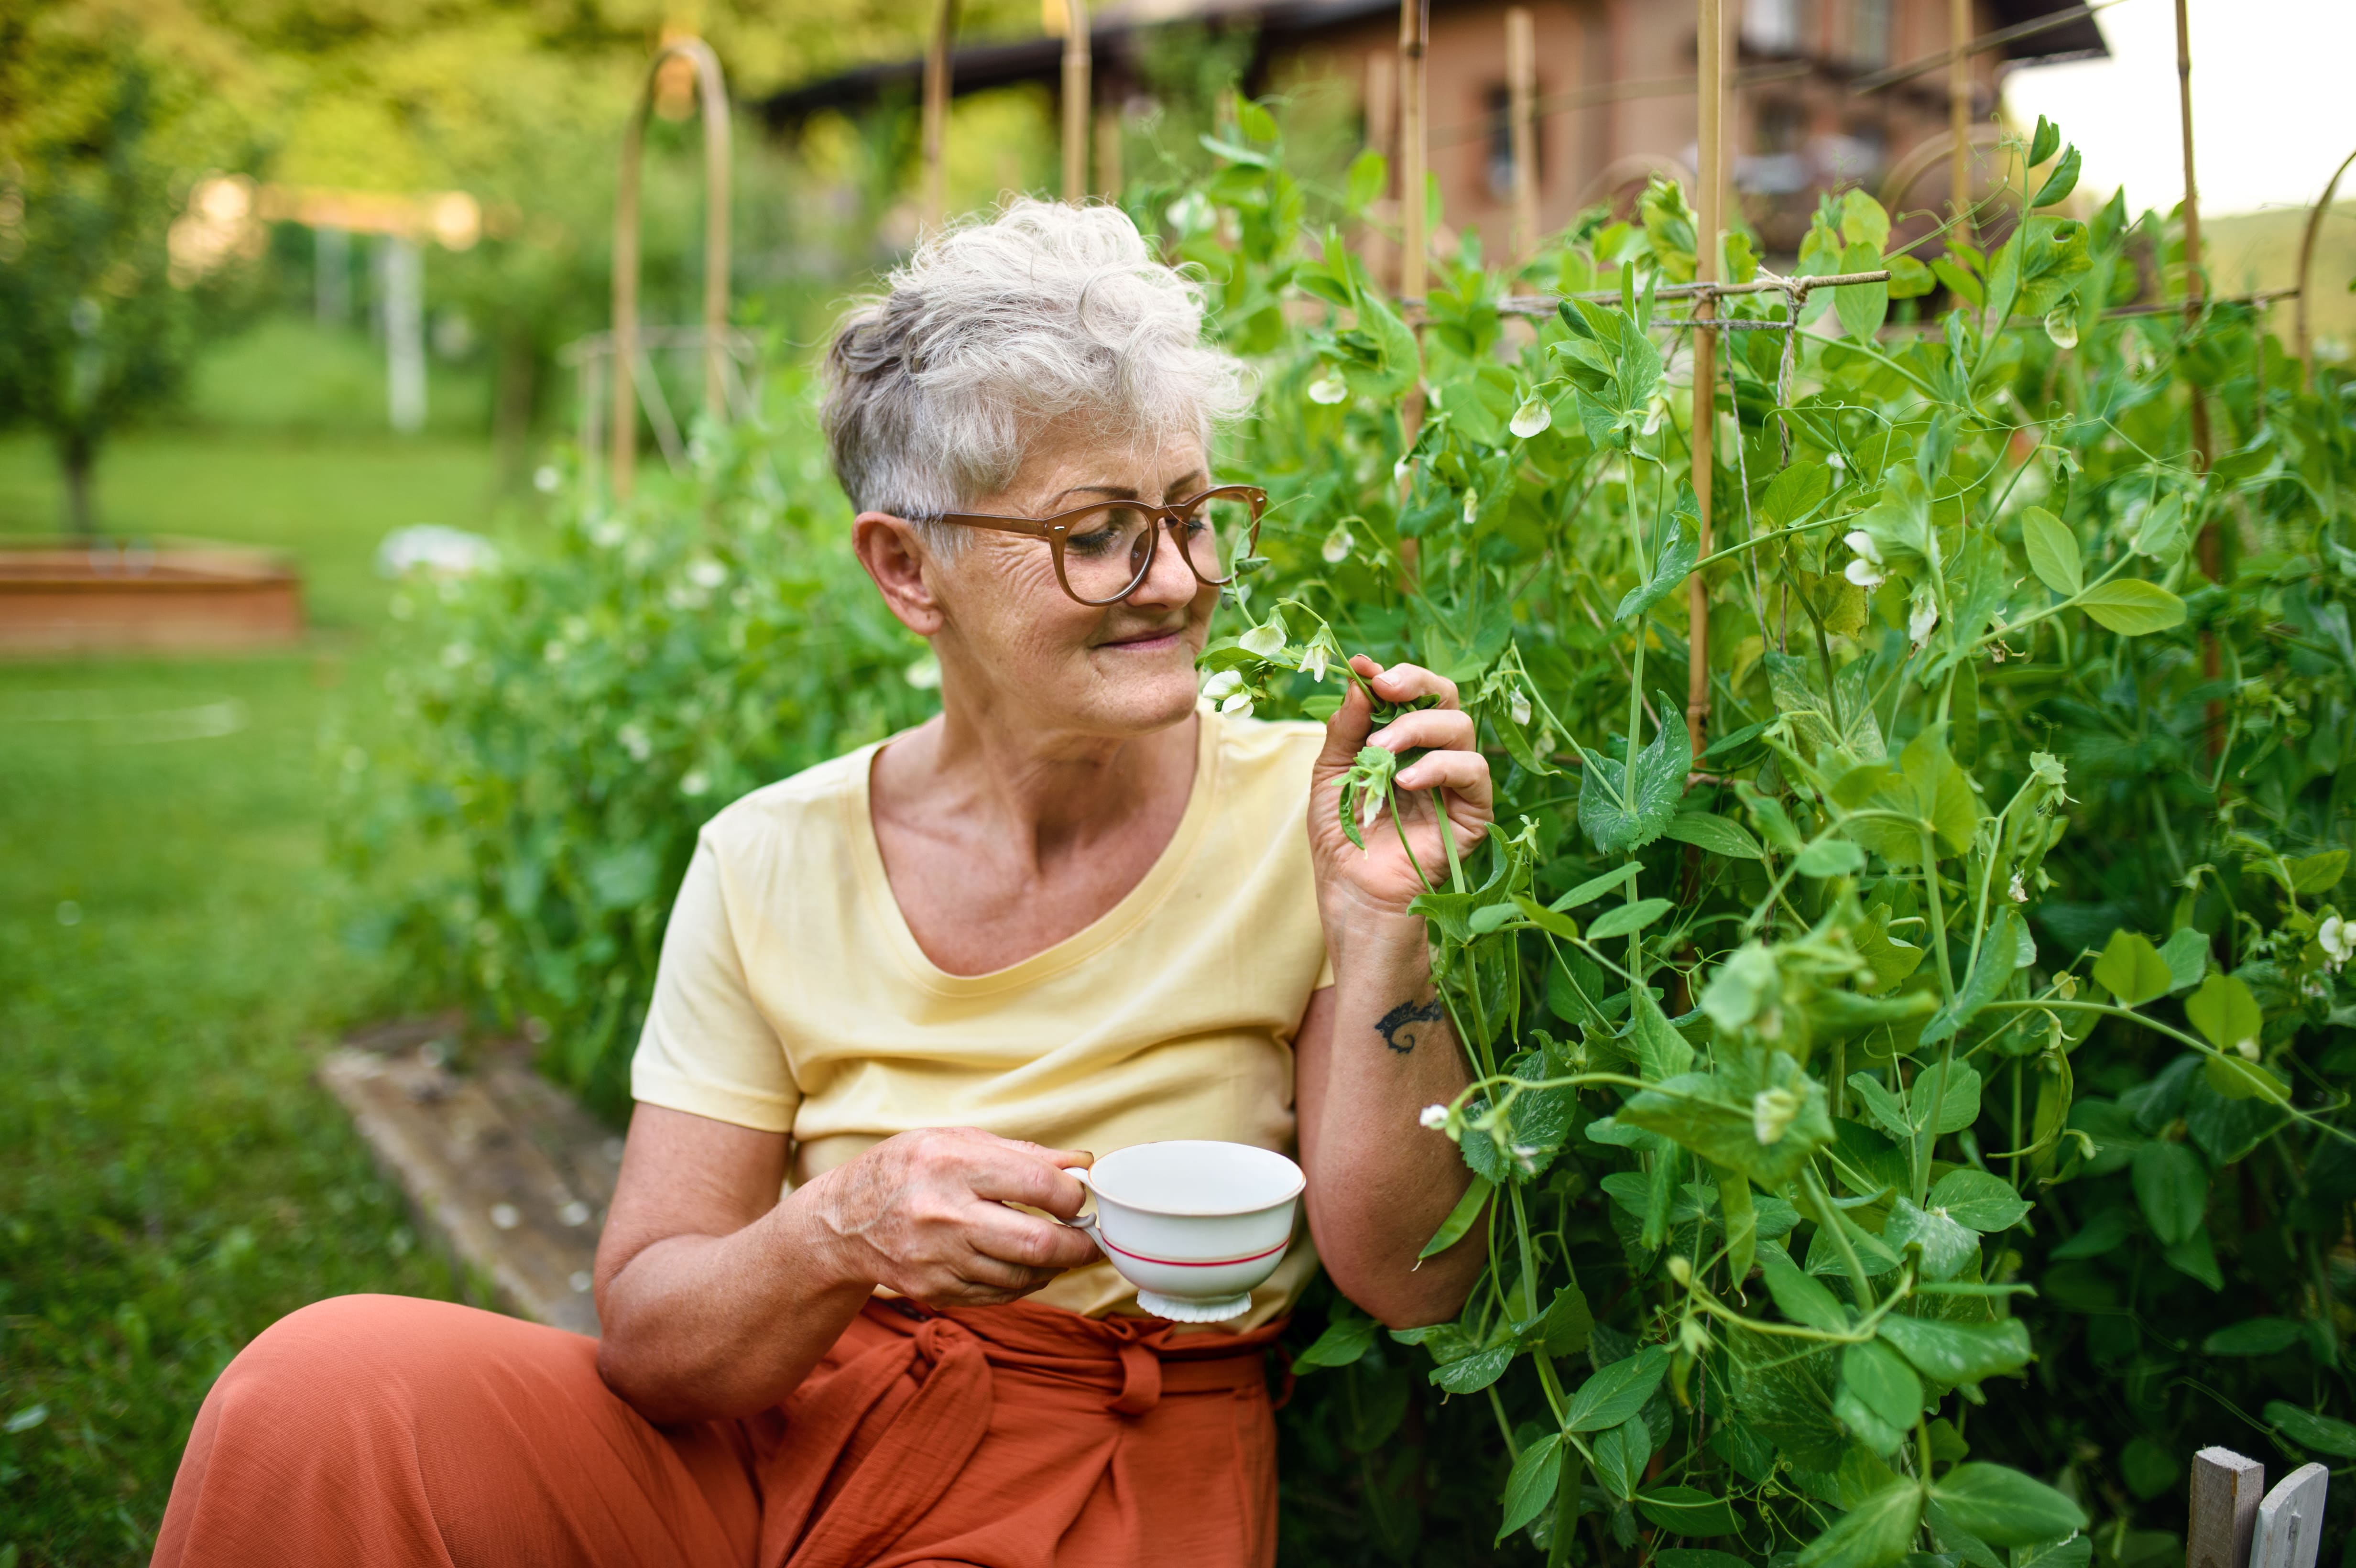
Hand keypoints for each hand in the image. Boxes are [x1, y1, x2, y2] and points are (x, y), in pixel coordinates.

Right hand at [803, 1127, 1100, 1306]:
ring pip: (1022, 1277)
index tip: (1078, 1198)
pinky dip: (1022, 1283)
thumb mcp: (957, 1141)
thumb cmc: (907, 1169)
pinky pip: (998, 1296)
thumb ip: (1023, 1153)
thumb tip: (1082, 1164)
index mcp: (953, 1165)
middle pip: (1036, 1244)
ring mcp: (938, 1260)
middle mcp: (944, 1215)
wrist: (843, 1220)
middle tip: (1089, 1239)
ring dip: (1053, 1266)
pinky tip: (1024, 1266)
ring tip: (1059, 1250)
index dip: (1073, 1195)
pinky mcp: (935, 1291)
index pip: (1039, 1186)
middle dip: (1078, 1246)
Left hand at [1309, 656, 1493, 924]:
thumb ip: (1345, 728)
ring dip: (1418, 728)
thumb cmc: (1343, 839)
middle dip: (1417, 682)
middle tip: (1386, 686)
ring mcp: (1456, 783)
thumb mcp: (1331, 775)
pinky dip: (1439, 766)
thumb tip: (1359, 675)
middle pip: (1445, 698)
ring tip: (1382, 749)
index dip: (1394, 676)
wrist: (1354, 894)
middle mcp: (1433, 756)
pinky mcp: (1473, 811)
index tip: (1366, 669)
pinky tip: (1406, 781)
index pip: (1412, 694)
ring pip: (1460, 727)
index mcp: (1402, 743)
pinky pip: (1473, 771)